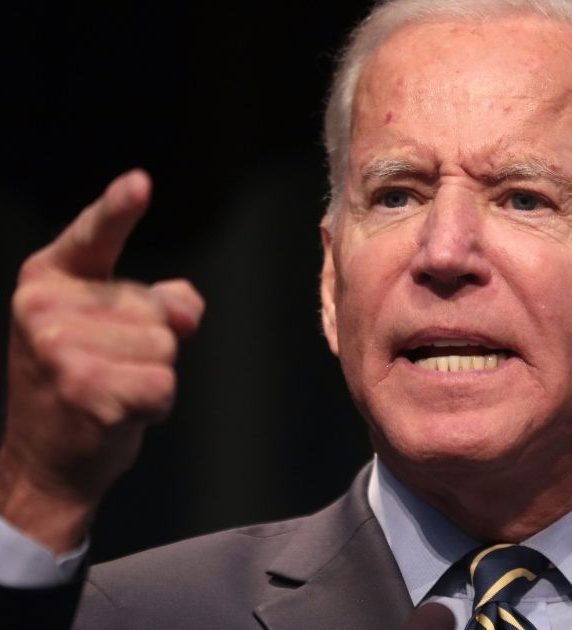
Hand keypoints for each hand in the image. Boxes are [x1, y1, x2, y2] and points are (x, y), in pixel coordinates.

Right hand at [0, 169, 203, 552]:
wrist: (43, 463)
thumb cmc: (79, 387)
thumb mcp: (109, 331)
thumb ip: (153, 302)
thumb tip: (185, 307)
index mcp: (49, 281)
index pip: (93, 235)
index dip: (118, 208)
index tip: (141, 183)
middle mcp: (46, 309)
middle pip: (156, 308)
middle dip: (150, 344)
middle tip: (109, 370)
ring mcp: (62, 349)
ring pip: (164, 346)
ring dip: (153, 376)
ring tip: (111, 392)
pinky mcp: (87, 388)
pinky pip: (164, 384)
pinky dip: (155, 406)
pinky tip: (119, 414)